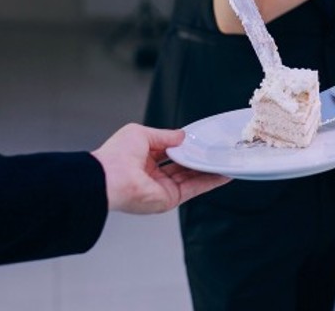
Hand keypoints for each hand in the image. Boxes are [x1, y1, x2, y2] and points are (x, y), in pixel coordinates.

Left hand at [91, 124, 229, 213]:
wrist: (109, 179)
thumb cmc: (116, 156)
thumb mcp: (141, 134)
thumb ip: (165, 136)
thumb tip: (182, 136)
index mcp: (142, 159)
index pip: (169, 152)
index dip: (184, 146)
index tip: (200, 140)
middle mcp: (152, 176)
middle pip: (183, 166)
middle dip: (199, 158)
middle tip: (216, 149)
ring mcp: (162, 188)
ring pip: (192, 177)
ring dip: (209, 169)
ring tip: (225, 159)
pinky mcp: (170, 199)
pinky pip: (194, 188)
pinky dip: (210, 181)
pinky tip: (222, 173)